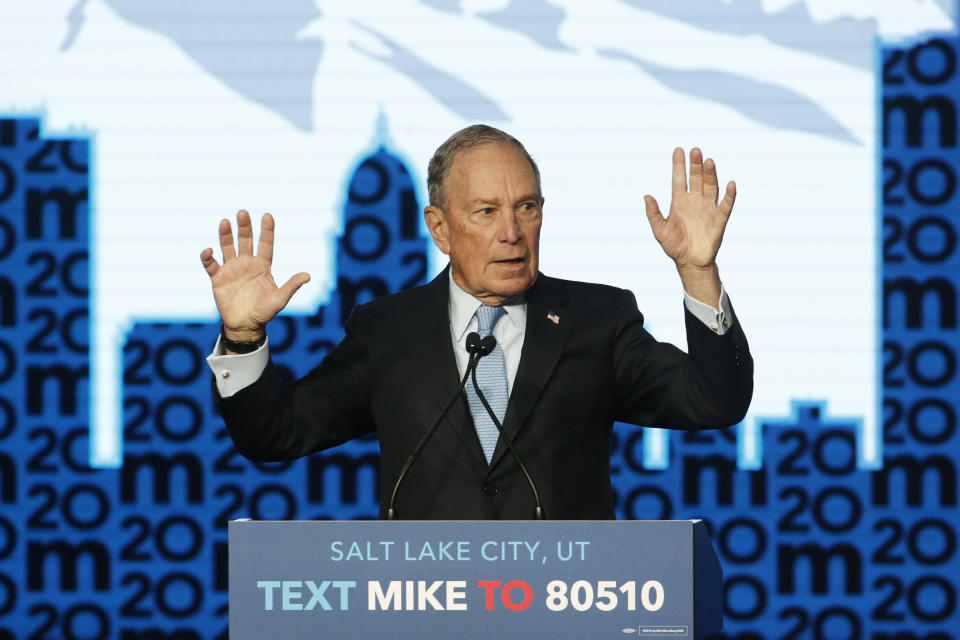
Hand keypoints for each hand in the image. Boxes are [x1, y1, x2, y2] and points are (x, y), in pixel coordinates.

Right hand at [200, 210, 309, 341]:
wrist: (245, 326)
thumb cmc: (264, 312)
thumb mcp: (279, 299)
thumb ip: (291, 286)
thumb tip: (308, 276)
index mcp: (262, 266)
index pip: (265, 244)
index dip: (266, 231)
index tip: (267, 216)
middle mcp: (247, 264)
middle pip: (245, 241)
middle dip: (244, 227)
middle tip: (243, 212)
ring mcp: (232, 269)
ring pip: (228, 248)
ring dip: (226, 235)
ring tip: (224, 222)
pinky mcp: (218, 278)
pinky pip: (211, 265)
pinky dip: (208, 257)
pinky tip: (209, 250)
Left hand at [643, 147, 735, 270]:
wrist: (690, 262)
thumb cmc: (674, 246)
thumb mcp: (659, 230)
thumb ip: (653, 214)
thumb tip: (646, 196)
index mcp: (679, 202)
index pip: (679, 179)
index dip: (678, 165)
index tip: (678, 150)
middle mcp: (695, 201)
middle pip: (696, 178)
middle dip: (696, 165)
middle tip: (695, 151)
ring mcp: (708, 208)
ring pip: (710, 187)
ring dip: (710, 175)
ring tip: (709, 161)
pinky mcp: (720, 219)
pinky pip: (726, 204)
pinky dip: (729, 195)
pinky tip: (730, 184)